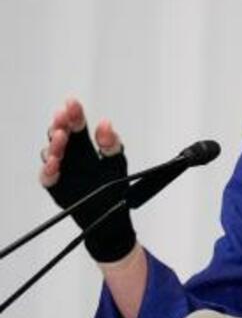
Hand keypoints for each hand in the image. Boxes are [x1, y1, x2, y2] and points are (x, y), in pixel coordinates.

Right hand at [40, 98, 135, 262]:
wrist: (111, 214)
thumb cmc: (113, 185)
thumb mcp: (117, 161)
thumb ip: (112, 143)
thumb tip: (105, 124)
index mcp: (86, 145)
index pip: (77, 125)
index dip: (74, 113)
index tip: (71, 102)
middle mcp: (71, 155)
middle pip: (60, 135)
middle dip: (60, 124)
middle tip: (62, 117)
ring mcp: (63, 169)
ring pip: (51, 153)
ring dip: (55, 144)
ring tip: (62, 137)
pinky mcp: (57, 186)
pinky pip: (48, 176)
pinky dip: (50, 170)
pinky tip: (56, 163)